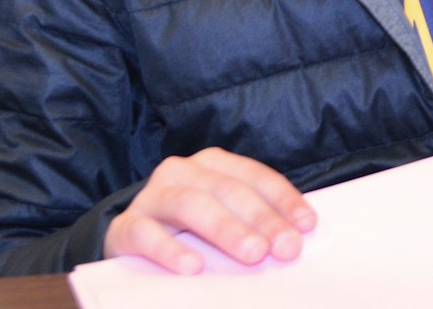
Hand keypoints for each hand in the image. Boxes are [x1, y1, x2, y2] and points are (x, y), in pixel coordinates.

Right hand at [103, 147, 316, 274]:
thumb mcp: (225, 220)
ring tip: (252, 253)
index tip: (307, 226)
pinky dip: (171, 249)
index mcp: (213, 164)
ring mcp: (151, 197)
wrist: (129, 242)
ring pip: (191, 204)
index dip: (283, 199)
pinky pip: (146, 234)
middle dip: (262, 219)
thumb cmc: (189, 231)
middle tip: (285, 247)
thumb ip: (254, 224)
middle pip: (228, 190)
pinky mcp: (125, 227)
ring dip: (226, 229)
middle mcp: (182, 172)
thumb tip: (294, 242)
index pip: (254, 176)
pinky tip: (193, 267)